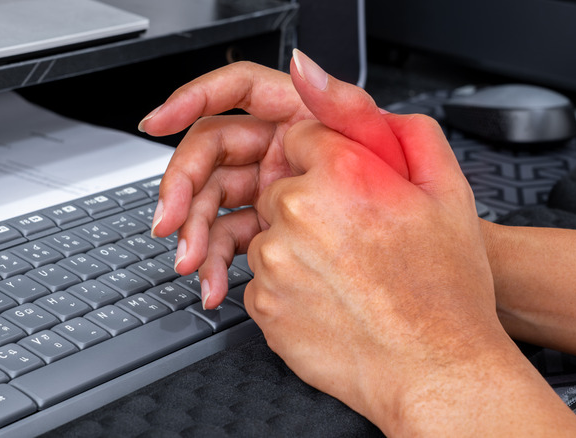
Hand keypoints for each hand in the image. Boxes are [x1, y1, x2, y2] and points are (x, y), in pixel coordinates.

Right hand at [139, 50, 406, 307]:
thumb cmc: (410, 208)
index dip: (193, 98)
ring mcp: (267, 192)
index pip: (238, 93)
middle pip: (211, 153)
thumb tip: (302, 65)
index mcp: (299, 120)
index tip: (157, 121)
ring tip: (191, 264)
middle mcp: (276, 152)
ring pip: (211, 200)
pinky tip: (214, 283)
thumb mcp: (385, 152)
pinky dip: (215, 262)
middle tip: (168, 220)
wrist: (418, 279)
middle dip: (182, 185)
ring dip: (193, 231)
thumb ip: (344, 104)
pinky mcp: (265, 230)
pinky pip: (227, 239)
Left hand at [244, 117, 575, 435]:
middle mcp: (298, 212)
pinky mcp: (262, 303)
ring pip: (270, 233)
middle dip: (309, 205)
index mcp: (343, 174)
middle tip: (355, 239)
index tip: (345, 188)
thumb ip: (400, 130)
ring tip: (347, 274)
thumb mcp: (447, 190)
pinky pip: (263, 278)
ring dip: (297, 246)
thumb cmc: (445, 291)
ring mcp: (274, 261)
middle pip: (281, 186)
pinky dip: (288, 285)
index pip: (300, 138)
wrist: (434, 370)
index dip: (326, 163)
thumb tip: (347, 97)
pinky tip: (330, 298)